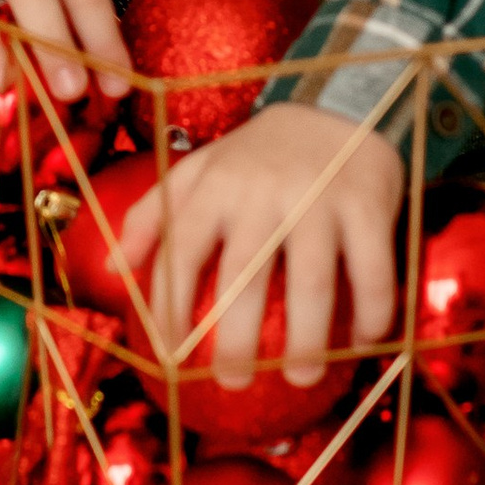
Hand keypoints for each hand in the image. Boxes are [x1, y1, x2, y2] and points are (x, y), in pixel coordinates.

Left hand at [117, 102, 405, 386]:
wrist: (338, 102)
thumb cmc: (257, 154)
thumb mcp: (199, 170)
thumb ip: (153, 214)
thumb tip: (112, 266)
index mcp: (215, 186)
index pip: (180, 256)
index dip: (171, 311)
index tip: (172, 358)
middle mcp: (263, 193)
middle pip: (244, 278)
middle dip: (236, 340)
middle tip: (233, 382)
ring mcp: (319, 199)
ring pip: (312, 283)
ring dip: (308, 341)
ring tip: (301, 379)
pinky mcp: (368, 205)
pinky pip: (372, 272)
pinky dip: (370, 314)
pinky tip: (360, 344)